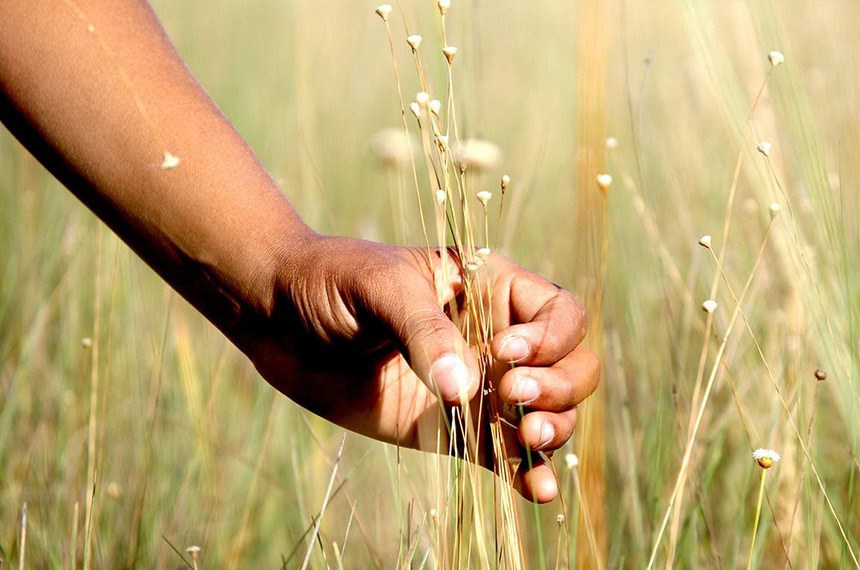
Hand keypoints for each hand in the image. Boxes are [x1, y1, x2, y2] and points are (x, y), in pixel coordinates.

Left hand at [248, 234, 599, 502]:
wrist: (278, 319)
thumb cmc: (331, 282)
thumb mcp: (381, 287)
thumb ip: (425, 332)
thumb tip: (464, 391)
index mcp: (491, 289)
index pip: (560, 314)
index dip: (550, 338)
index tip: (501, 353)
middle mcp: (494, 339)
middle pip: (571, 367)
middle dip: (559, 386)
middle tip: (512, 395)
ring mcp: (476, 387)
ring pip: (547, 413)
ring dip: (553, 429)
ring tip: (528, 440)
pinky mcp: (450, 429)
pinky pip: (502, 454)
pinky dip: (526, 473)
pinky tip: (538, 491)